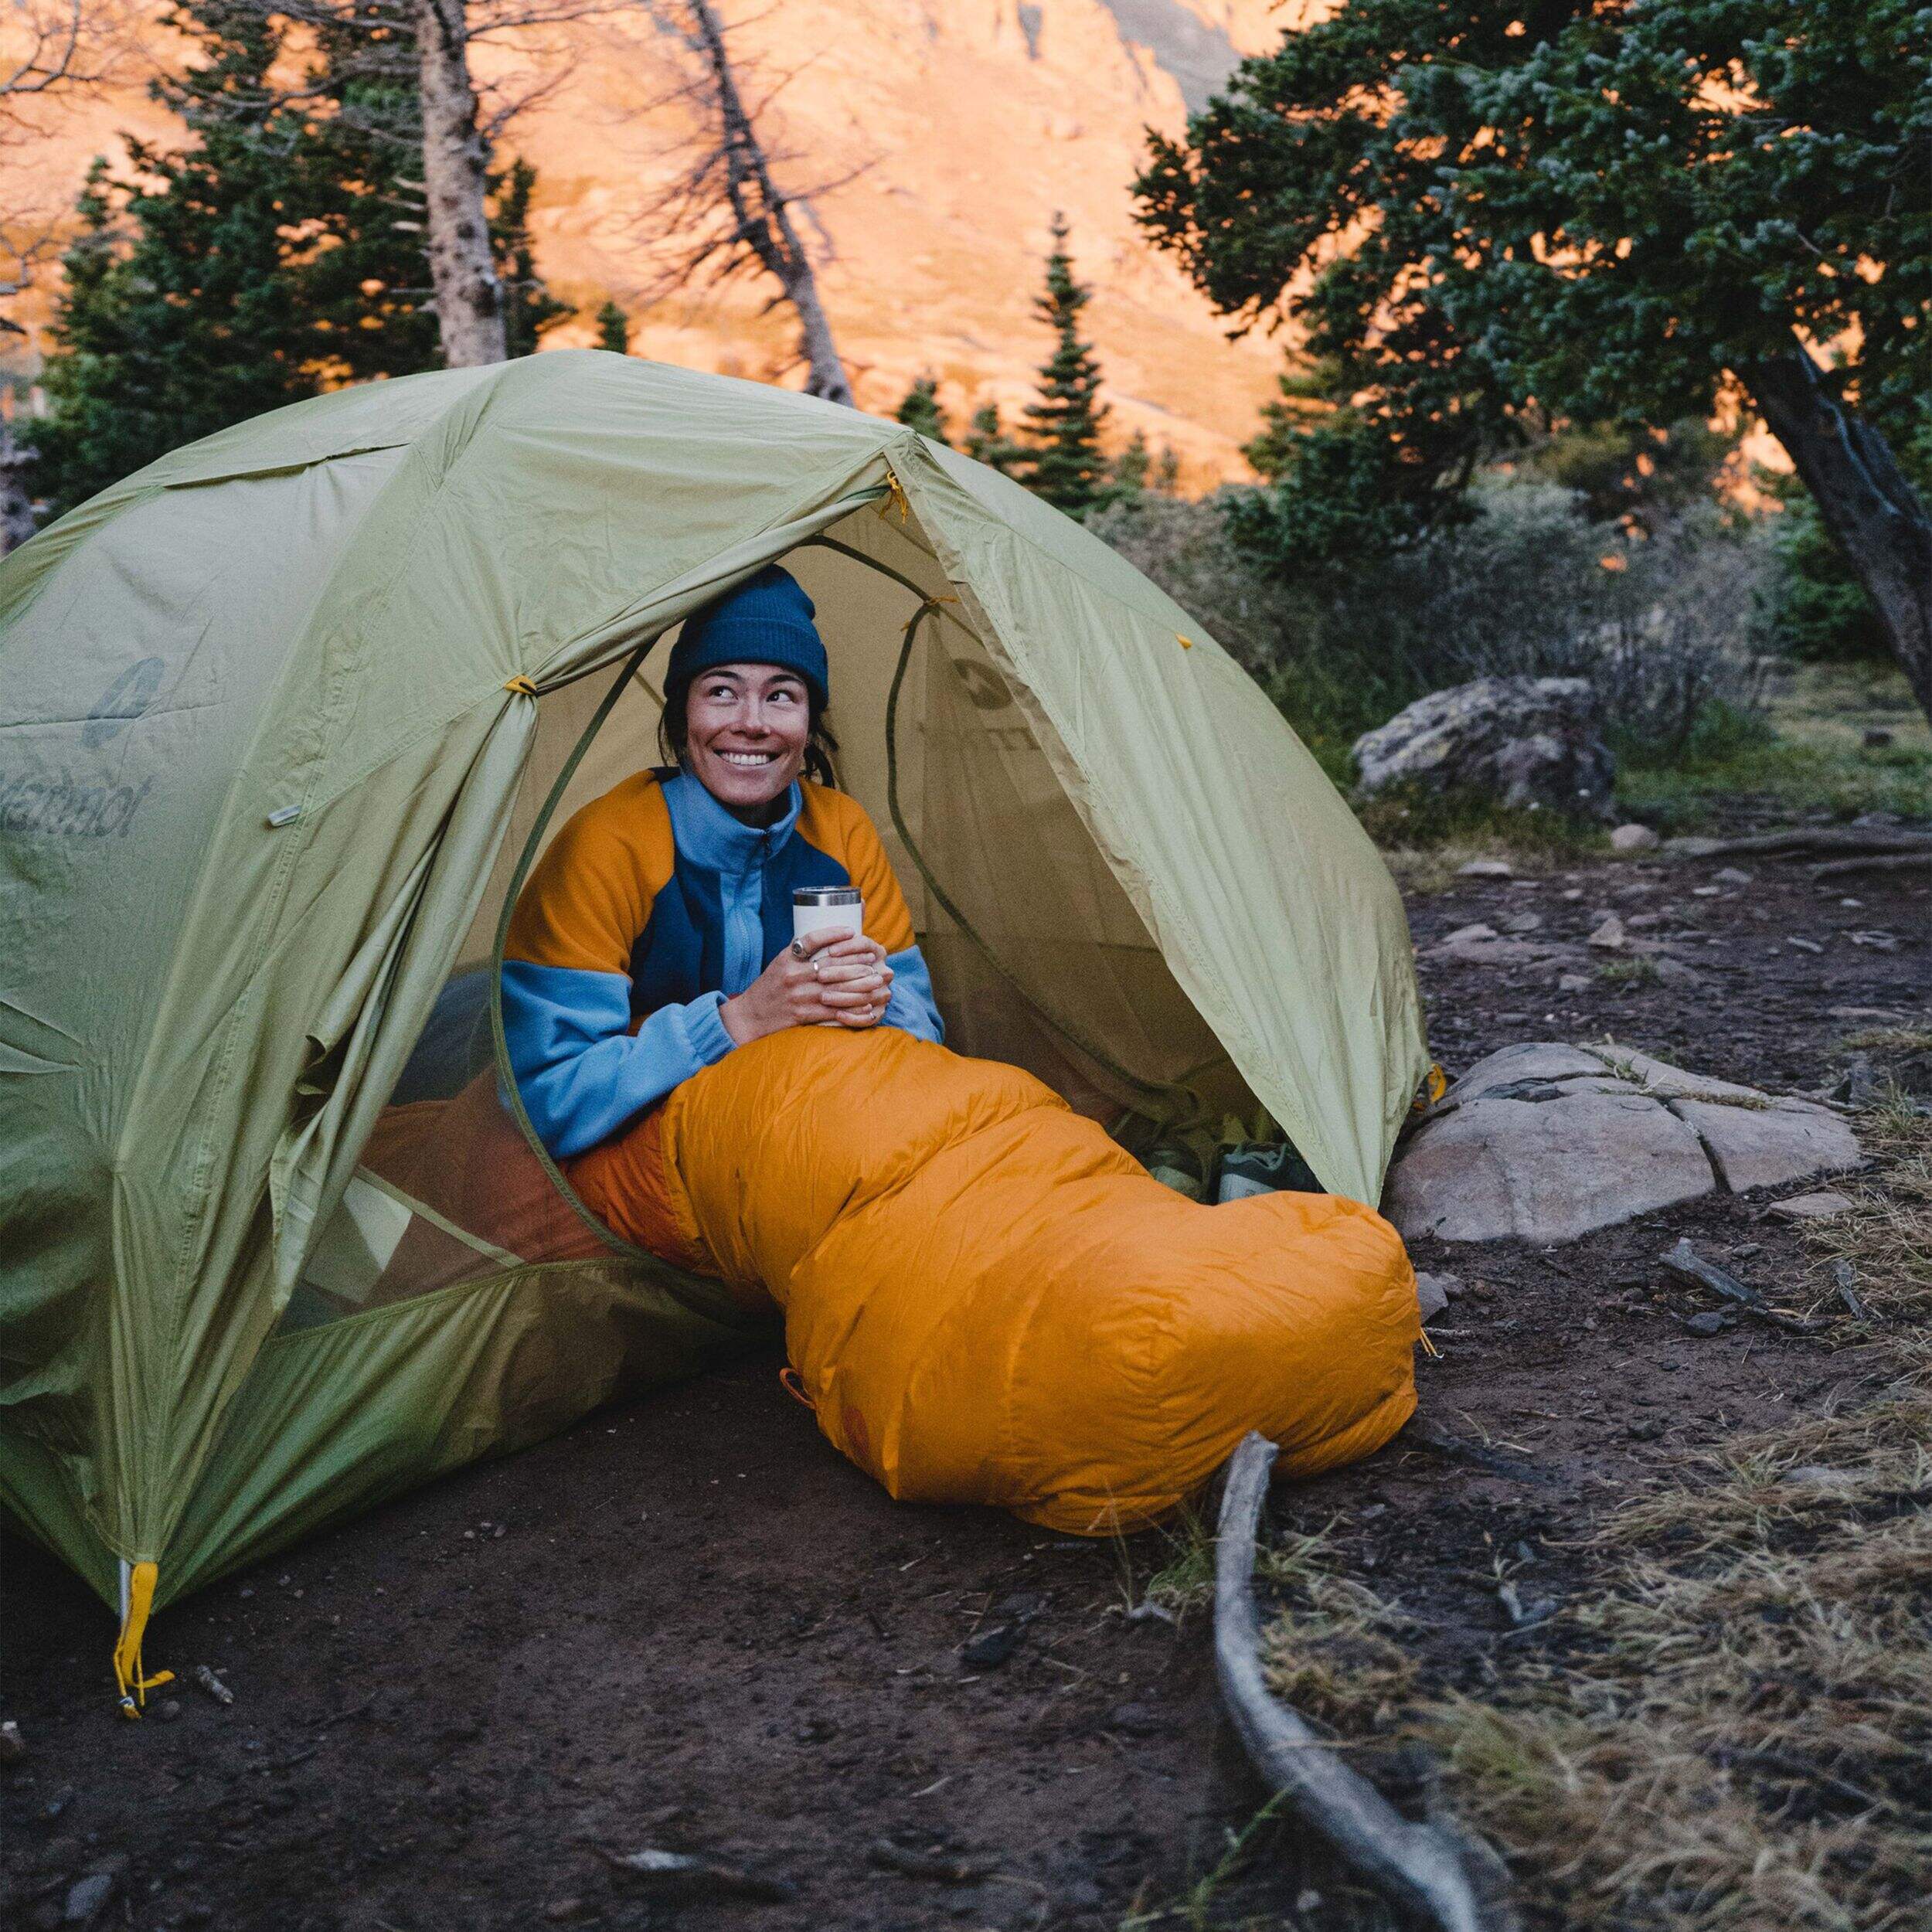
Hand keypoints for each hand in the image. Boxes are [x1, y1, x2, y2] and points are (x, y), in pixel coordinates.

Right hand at [720, 929, 892, 1044]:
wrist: (751, 1016)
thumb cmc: (771, 985)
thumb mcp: (781, 962)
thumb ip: (802, 950)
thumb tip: (828, 930)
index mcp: (787, 958)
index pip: (810, 939)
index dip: (832, 933)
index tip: (851, 930)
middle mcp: (792, 975)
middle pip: (830, 965)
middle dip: (856, 960)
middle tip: (874, 956)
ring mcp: (798, 997)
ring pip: (835, 989)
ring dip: (860, 984)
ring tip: (876, 978)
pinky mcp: (803, 1015)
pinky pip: (832, 1011)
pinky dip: (851, 1008)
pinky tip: (866, 1005)